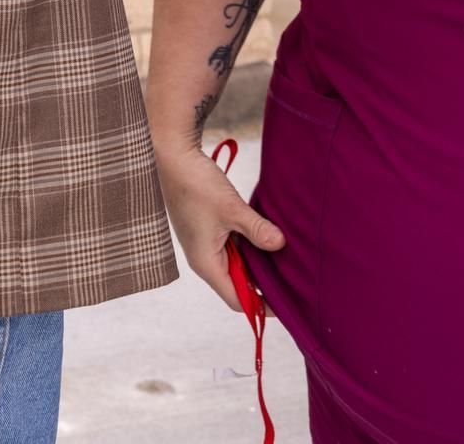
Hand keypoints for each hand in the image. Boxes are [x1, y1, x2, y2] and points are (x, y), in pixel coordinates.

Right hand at [155, 143, 284, 310]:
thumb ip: (256, 229)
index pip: (237, 299)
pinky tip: (265, 236)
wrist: (172, 156)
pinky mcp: (206, 229)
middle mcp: (203, 259)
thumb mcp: (231, 208)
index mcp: (205, 263)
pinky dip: (248, 246)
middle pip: (237, 284)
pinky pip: (231, 248)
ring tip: (283, 259)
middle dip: (262, 284)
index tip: (286, 303)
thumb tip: (280, 244)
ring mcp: (204, 244)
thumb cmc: (195, 184)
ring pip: (235, 264)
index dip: (261, 306)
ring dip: (256, 262)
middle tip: (291, 280)